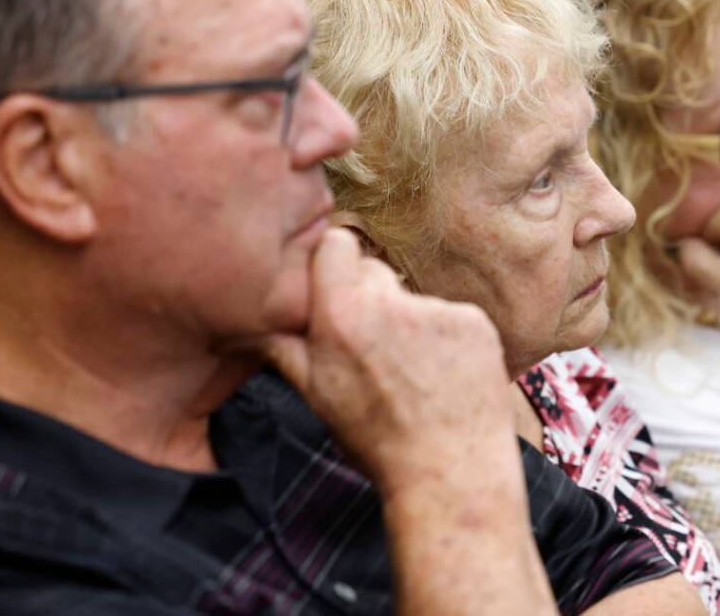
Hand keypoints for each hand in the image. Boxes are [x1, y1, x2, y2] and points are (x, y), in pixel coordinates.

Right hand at [266, 227, 515, 495]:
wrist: (450, 475)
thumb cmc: (377, 442)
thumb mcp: (316, 396)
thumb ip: (282, 348)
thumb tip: (244, 325)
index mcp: (341, 315)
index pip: (336, 244)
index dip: (335, 263)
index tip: (338, 287)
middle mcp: (390, 302)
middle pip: (375, 270)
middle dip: (371, 299)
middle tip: (377, 349)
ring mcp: (437, 310)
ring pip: (415, 299)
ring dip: (412, 324)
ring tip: (417, 375)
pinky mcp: (475, 321)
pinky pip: (454, 317)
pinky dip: (451, 340)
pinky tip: (447, 378)